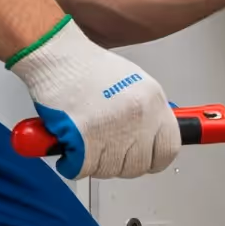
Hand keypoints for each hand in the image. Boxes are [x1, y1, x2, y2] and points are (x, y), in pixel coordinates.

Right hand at [7, 18, 179, 179]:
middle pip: (139, 165)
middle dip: (120, 164)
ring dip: (95, 164)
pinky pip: (83, 169)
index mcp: (152, 101)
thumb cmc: (85, 66)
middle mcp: (138, 117)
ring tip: (85, 144)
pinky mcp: (85, 140)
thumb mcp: (132, 82)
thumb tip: (148, 138)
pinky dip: (72, 165)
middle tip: (105, 152)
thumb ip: (145, 112)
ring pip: (111, 170)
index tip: (143, 159)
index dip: (153, 158)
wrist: (55, 55)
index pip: (169, 148)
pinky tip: (69, 151)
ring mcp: (113, 130)